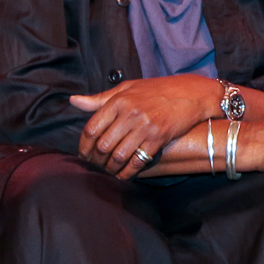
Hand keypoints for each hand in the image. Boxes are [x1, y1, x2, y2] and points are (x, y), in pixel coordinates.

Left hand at [70, 77, 215, 178]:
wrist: (190, 94)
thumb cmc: (156, 90)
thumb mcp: (127, 88)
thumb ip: (99, 98)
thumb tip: (73, 101)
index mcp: (119, 101)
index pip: (92, 129)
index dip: (84, 146)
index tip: (84, 153)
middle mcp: (130, 114)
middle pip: (103, 146)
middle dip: (95, 160)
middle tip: (95, 165)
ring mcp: (145, 128)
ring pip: (118, 156)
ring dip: (110, 168)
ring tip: (108, 170)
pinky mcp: (158, 140)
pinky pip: (137, 162)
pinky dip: (127, 172)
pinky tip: (123, 174)